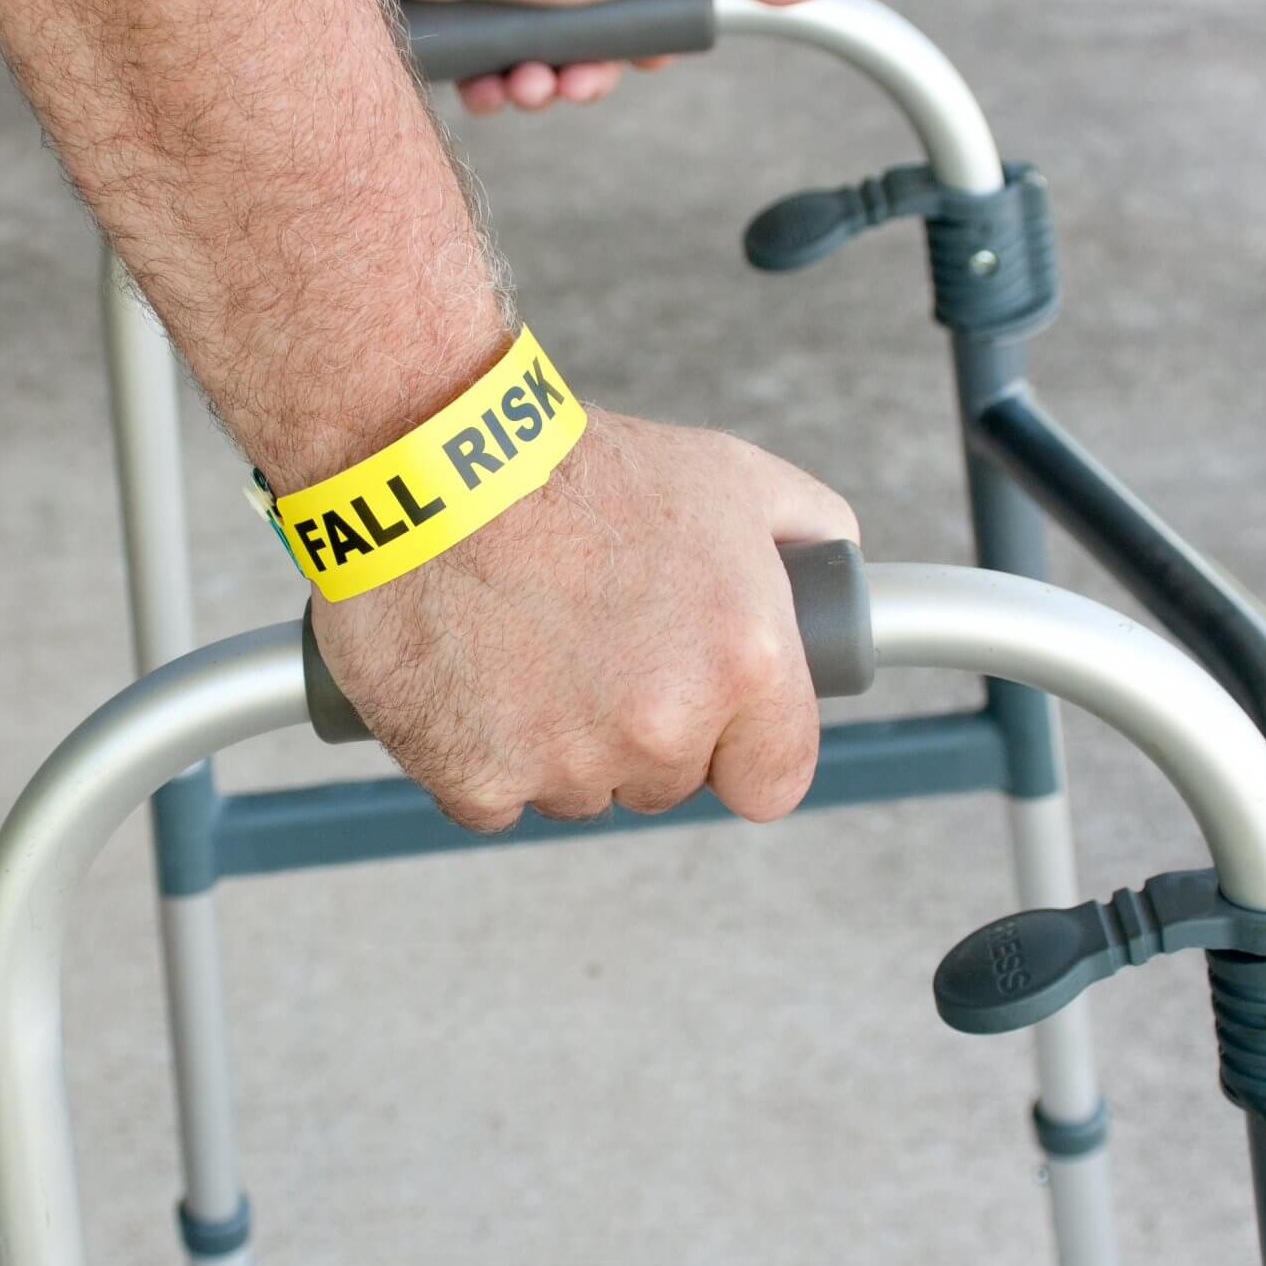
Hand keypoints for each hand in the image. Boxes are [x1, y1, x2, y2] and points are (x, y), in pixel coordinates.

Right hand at [306, 414, 858, 828]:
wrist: (427, 467)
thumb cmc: (574, 466)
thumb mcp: (729, 475)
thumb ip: (809, 533)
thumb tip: (838, 574)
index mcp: (744, 660)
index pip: (773, 782)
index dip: (738, 748)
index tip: (709, 720)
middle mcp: (664, 724)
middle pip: (667, 784)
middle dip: (639, 731)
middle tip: (596, 643)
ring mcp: (566, 761)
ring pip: (580, 792)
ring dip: (560, 743)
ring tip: (526, 644)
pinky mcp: (474, 779)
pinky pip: (495, 799)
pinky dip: (481, 753)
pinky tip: (474, 677)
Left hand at [375, 0, 837, 114]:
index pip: (642, 35)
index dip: (636, 61)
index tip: (630, 62)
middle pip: (587, 65)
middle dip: (579, 84)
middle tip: (566, 78)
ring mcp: (511, 2)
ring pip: (534, 78)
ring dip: (533, 92)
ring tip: (520, 76)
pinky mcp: (464, 23)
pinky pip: (482, 80)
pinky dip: (487, 90)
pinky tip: (486, 82)